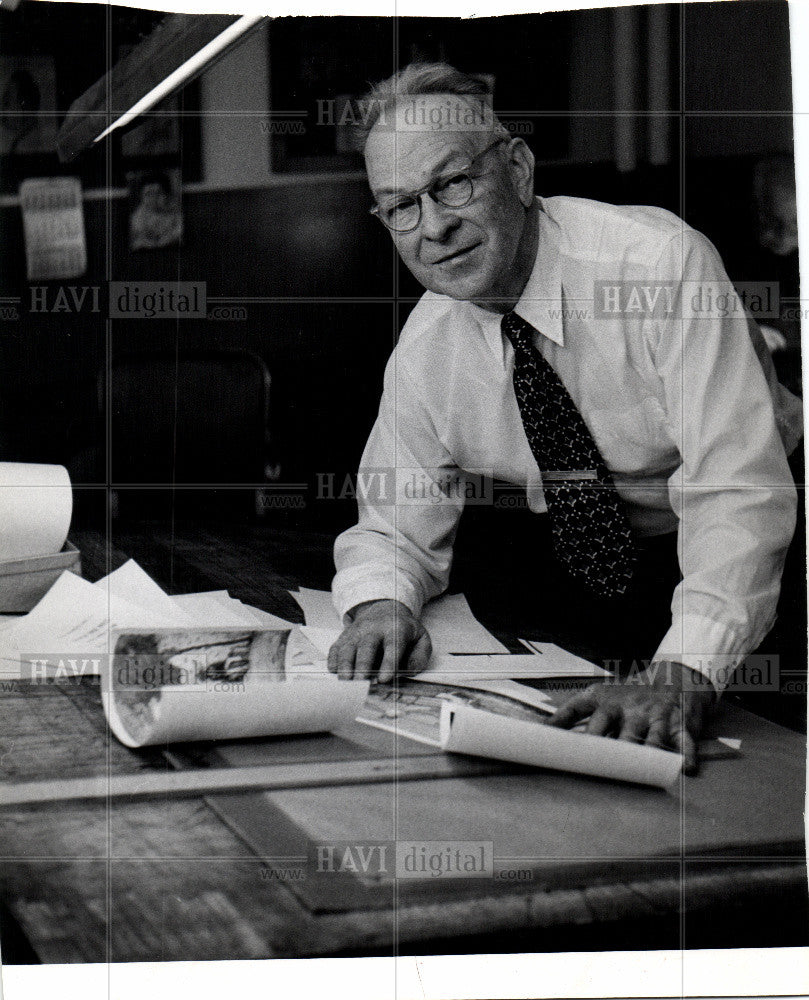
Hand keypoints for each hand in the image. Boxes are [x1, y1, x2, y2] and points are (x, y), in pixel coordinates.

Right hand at [327, 599, 431, 682]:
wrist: (384, 608)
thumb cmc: (403, 629)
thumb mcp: (421, 637)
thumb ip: (420, 655)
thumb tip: (411, 670)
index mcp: (396, 628)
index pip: (393, 645)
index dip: (388, 663)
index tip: (384, 679)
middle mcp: (374, 628)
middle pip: (367, 646)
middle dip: (363, 665)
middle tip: (361, 682)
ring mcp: (357, 631)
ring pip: (348, 647)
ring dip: (345, 665)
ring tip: (345, 681)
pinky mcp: (345, 636)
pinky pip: (336, 647)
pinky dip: (333, 660)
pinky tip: (334, 672)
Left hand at [547, 662, 715, 774]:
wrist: (676, 675)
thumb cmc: (631, 693)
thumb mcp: (601, 694)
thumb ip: (574, 712)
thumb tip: (542, 731)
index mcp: (605, 699)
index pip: (579, 710)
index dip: (562, 724)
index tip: (547, 741)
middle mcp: (629, 708)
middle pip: (615, 731)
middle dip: (607, 749)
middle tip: (594, 766)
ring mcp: (656, 716)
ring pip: (650, 738)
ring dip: (644, 754)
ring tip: (638, 769)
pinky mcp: (681, 723)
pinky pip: (684, 741)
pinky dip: (685, 755)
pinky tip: (684, 767)